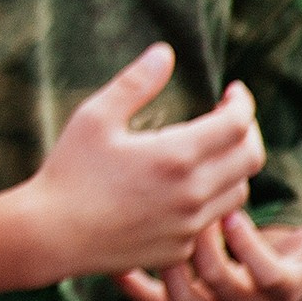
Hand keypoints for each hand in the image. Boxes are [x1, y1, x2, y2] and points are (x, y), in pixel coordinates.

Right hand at [23, 44, 266, 278]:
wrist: (51, 235)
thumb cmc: (68, 171)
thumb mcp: (94, 117)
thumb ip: (134, 83)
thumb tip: (164, 52)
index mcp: (176, 155)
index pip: (237, 124)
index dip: (242, 102)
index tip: (232, 92)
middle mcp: (192, 194)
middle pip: (250, 158)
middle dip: (248, 131)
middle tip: (230, 118)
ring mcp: (188, 226)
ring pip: (238, 192)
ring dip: (234, 167)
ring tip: (211, 151)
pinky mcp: (179, 248)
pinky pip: (212, 221)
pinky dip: (212, 199)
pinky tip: (187, 188)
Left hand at [116, 201, 301, 300]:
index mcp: (282, 295)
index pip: (267, 278)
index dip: (249, 249)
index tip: (233, 213)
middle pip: (218, 282)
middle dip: (203, 243)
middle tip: (186, 205)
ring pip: (184, 298)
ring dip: (168, 262)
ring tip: (158, 223)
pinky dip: (133, 287)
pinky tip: (115, 261)